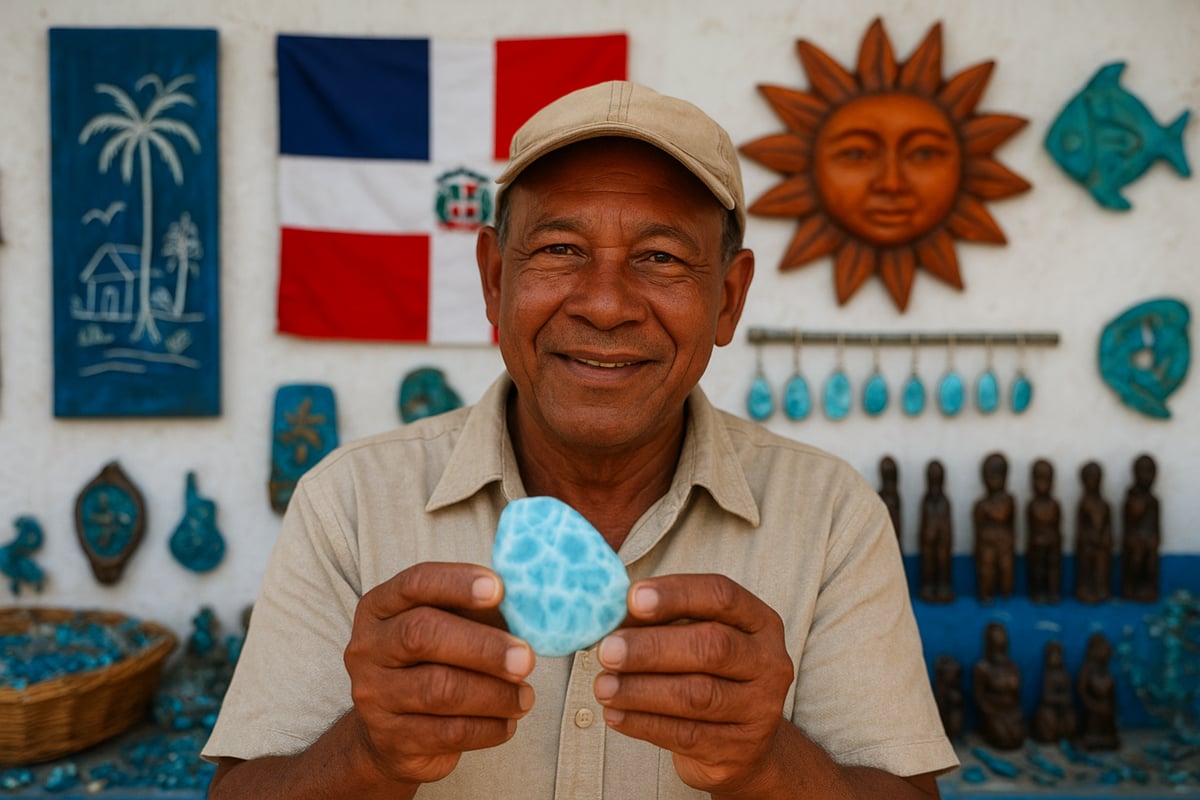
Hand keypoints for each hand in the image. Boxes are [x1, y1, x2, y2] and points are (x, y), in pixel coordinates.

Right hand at [343, 562, 535, 786]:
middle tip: (527, 658)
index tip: (500, 589)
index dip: (457, 582)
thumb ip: (478, 612)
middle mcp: (369, 648)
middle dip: (483, 646)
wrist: (392, 736)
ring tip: (524, 696)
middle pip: (421, 636)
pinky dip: (489, 727)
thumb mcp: (448, 628)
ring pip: (439, 689)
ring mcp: (374, 695)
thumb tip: (527, 603)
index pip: (415, 583)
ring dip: (494, 693)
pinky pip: (449, 732)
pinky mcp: (392, 739)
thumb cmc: (432, 665)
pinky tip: (508, 722)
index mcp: (380, 608)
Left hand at [593, 574, 794, 794]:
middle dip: (652, 647)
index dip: (677, 594)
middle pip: (712, 647)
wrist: (742, 744)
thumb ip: (660, 622)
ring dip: (641, 689)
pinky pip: (686, 734)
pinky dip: (644, 723)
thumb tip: (611, 614)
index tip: (632, 598)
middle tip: (608, 650)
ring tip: (603, 686)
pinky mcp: (739, 749)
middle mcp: (768, 662)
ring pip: (697, 695)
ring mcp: (759, 708)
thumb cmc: (707, 675)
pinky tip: (615, 714)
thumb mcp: (695, 638)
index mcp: (759, 621)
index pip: (722, 596)